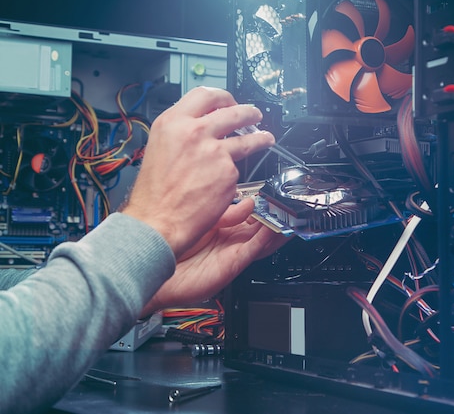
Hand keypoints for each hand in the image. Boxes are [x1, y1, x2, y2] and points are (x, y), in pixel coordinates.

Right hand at [121, 87, 274, 256]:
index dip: (222, 97)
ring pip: (246, 139)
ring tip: (266, 138)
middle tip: (255, 115)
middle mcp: (195, 132)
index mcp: (173, 122)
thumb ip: (181, 132)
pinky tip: (229, 181)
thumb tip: (200, 125)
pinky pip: (236, 169)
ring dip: (260, 137)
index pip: (205, 95)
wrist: (157, 220)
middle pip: (232, 111)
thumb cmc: (153, 193)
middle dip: (249, 112)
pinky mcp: (228, 172)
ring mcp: (214, 151)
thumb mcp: (159, 147)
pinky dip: (235, 174)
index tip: (229, 102)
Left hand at [140, 198, 289, 315]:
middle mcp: (231, 241)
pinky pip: (253, 249)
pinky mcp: (233, 263)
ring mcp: (233, 252)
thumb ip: (227, 212)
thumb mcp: (203, 219)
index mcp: (224, 229)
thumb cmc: (170, 246)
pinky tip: (274, 229)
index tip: (275, 195)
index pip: (252, 216)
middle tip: (289, 205)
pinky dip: (265, 239)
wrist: (154, 267)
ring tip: (290, 216)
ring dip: (278, 229)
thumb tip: (248, 201)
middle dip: (277, 217)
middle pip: (262, 228)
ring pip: (263, 240)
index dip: (265, 207)